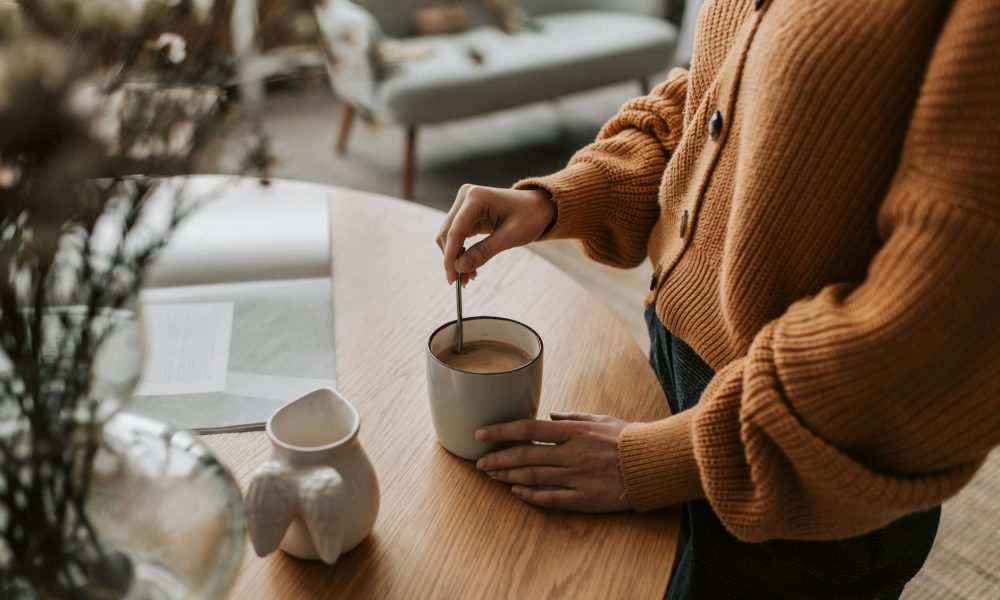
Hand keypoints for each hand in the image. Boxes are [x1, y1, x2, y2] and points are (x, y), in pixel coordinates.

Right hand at [436, 184, 555, 284]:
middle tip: (461, 282)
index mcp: (476, 197)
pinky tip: (470, 266)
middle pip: (447, 233)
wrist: (538, 207)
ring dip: (455, 257)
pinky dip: (460, 252)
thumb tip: (459, 267)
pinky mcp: (465, 214)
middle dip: (452, 259)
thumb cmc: (529, 217)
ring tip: (468, 277)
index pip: (455, 231)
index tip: (452, 279)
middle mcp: (466, 197)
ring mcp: (464, 204)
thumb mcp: (510, 236)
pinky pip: (456, 236)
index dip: (451, 256)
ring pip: (448, 236)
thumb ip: (484, 251)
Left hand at [475, 412, 632, 512]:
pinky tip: (516, 492)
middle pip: (525, 457)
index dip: (501, 431)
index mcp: (574, 431)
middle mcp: (571, 454)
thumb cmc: (627, 438)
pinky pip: (551, 498)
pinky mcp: (585, 499)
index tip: (481, 433)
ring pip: (533, 477)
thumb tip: (550, 415)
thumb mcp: (600, 419)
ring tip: (492, 475)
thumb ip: (572, 417)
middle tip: (479, 462)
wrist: (654, 464)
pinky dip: (531, 495)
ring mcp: (577, 477)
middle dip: (498, 459)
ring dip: (509, 476)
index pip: (528, 429)